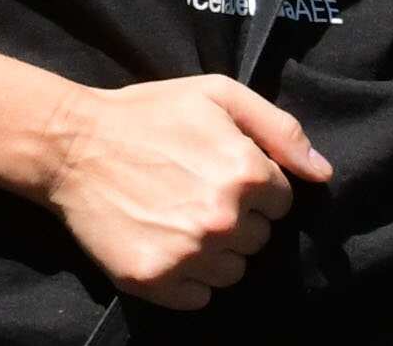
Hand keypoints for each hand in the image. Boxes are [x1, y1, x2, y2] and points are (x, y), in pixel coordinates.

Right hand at [40, 74, 333, 311]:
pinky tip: (164, 243)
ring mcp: (189, 253)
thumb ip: (279, 129)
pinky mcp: (155, 279)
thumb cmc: (145, 114)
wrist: (69, 143)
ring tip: (178, 218)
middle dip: (236, 219)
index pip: (281, 202)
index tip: (217, 172)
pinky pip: (200, 297)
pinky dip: (187, 278)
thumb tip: (322, 173)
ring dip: (214, 252)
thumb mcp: (216, 94)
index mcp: (246, 172)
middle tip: (193, 193)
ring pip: (233, 272)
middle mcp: (223, 219)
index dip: (253, 186)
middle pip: (259, 240)